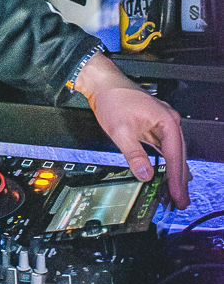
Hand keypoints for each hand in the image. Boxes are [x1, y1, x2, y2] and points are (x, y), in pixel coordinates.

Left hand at [74, 53, 190, 208]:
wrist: (103, 83)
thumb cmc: (113, 98)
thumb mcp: (121, 131)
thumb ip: (134, 155)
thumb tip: (145, 174)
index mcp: (167, 121)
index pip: (175, 156)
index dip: (176, 179)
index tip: (177, 196)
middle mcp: (169, 121)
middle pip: (179, 155)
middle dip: (180, 180)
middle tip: (180, 201)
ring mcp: (163, 123)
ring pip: (174, 152)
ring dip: (175, 172)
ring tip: (177, 193)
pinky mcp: (155, 125)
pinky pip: (165, 147)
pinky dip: (167, 162)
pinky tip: (169, 173)